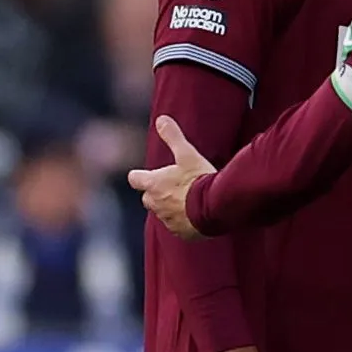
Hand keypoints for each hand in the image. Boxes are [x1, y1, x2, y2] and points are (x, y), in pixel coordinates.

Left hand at [126, 114, 214, 236]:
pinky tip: (195, 215)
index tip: (147, 175)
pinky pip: (177, 227)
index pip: (135, 179)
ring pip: (162, 213)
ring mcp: (167, 220)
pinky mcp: (180, 232)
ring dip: (170, 207)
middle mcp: (155, 204)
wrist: (217, 206)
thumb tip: (161, 119)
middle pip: (148, 198)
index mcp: (153, 185)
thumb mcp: (188, 154)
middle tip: (174, 187)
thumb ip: (173, 137)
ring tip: (188, 201)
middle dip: (157, 193)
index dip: (140, 176)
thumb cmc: (200, 179)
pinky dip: (183, 222)